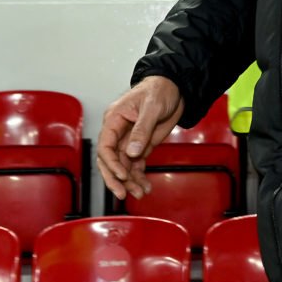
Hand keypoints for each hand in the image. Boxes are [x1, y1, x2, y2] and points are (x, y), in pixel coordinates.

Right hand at [95, 76, 185, 199]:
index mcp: (115, 119)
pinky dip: (139, 177)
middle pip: (110, 160)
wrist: (175, 88)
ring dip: (130, 181)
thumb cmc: (159, 89)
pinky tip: (145, 186)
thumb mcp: (152, 107)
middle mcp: (119, 132)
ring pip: (123, 166)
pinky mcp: (141, 146)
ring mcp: (130, 140)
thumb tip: (131, 152)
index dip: (111, 163)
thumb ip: (141, 129)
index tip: (122, 175)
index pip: (105, 146)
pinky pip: (135, 165)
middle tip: (124, 193)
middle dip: (116, 179)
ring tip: (140, 193)